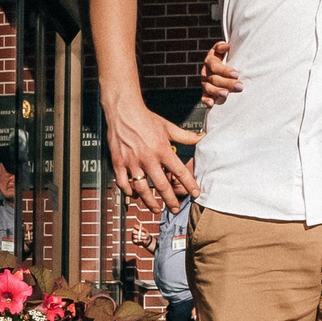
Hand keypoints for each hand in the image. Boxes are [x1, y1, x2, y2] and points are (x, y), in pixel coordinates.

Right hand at [107, 98, 201, 212]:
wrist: (124, 111)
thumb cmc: (146, 119)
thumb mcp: (168, 127)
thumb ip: (185, 136)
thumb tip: (202, 137)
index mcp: (162, 149)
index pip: (180, 171)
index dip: (189, 184)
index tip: (195, 193)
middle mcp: (148, 158)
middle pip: (161, 185)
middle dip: (170, 200)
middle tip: (175, 209)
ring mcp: (132, 162)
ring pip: (141, 189)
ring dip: (150, 202)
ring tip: (156, 209)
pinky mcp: (119, 163)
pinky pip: (123, 183)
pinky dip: (129, 192)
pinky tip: (135, 196)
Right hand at [199, 39, 243, 105]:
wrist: (222, 64)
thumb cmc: (226, 56)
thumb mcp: (223, 50)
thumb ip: (222, 47)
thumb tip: (224, 46)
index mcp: (210, 61)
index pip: (215, 66)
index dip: (225, 70)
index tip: (236, 74)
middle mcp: (206, 72)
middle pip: (214, 79)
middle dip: (227, 83)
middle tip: (240, 86)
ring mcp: (205, 83)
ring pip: (209, 88)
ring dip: (217, 92)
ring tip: (226, 94)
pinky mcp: (206, 92)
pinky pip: (204, 97)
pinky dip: (207, 101)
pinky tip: (211, 104)